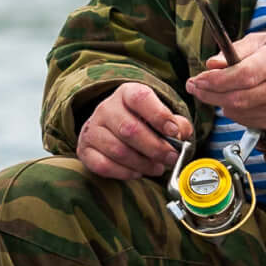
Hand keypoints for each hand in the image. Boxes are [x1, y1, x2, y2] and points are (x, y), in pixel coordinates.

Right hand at [77, 81, 192, 181]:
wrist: (110, 128)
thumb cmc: (141, 122)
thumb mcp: (161, 117)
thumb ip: (176, 125)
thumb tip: (179, 136)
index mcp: (127, 93)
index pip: (140, 98)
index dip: (159, 115)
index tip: (173, 132)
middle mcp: (106, 108)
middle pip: (130, 129)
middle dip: (156, 148)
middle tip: (171, 158)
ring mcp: (93, 129)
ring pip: (118, 150)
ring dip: (143, 163)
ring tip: (157, 167)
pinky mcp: (85, 149)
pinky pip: (103, 165)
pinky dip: (124, 173)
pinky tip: (137, 172)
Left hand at [183, 30, 265, 131]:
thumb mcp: (263, 39)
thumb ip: (235, 50)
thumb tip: (211, 65)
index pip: (243, 76)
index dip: (216, 80)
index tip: (198, 78)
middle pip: (237, 99)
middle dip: (209, 94)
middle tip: (195, 85)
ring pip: (238, 112)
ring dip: (219, 102)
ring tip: (214, 88)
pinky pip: (245, 120)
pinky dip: (233, 109)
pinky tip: (234, 97)